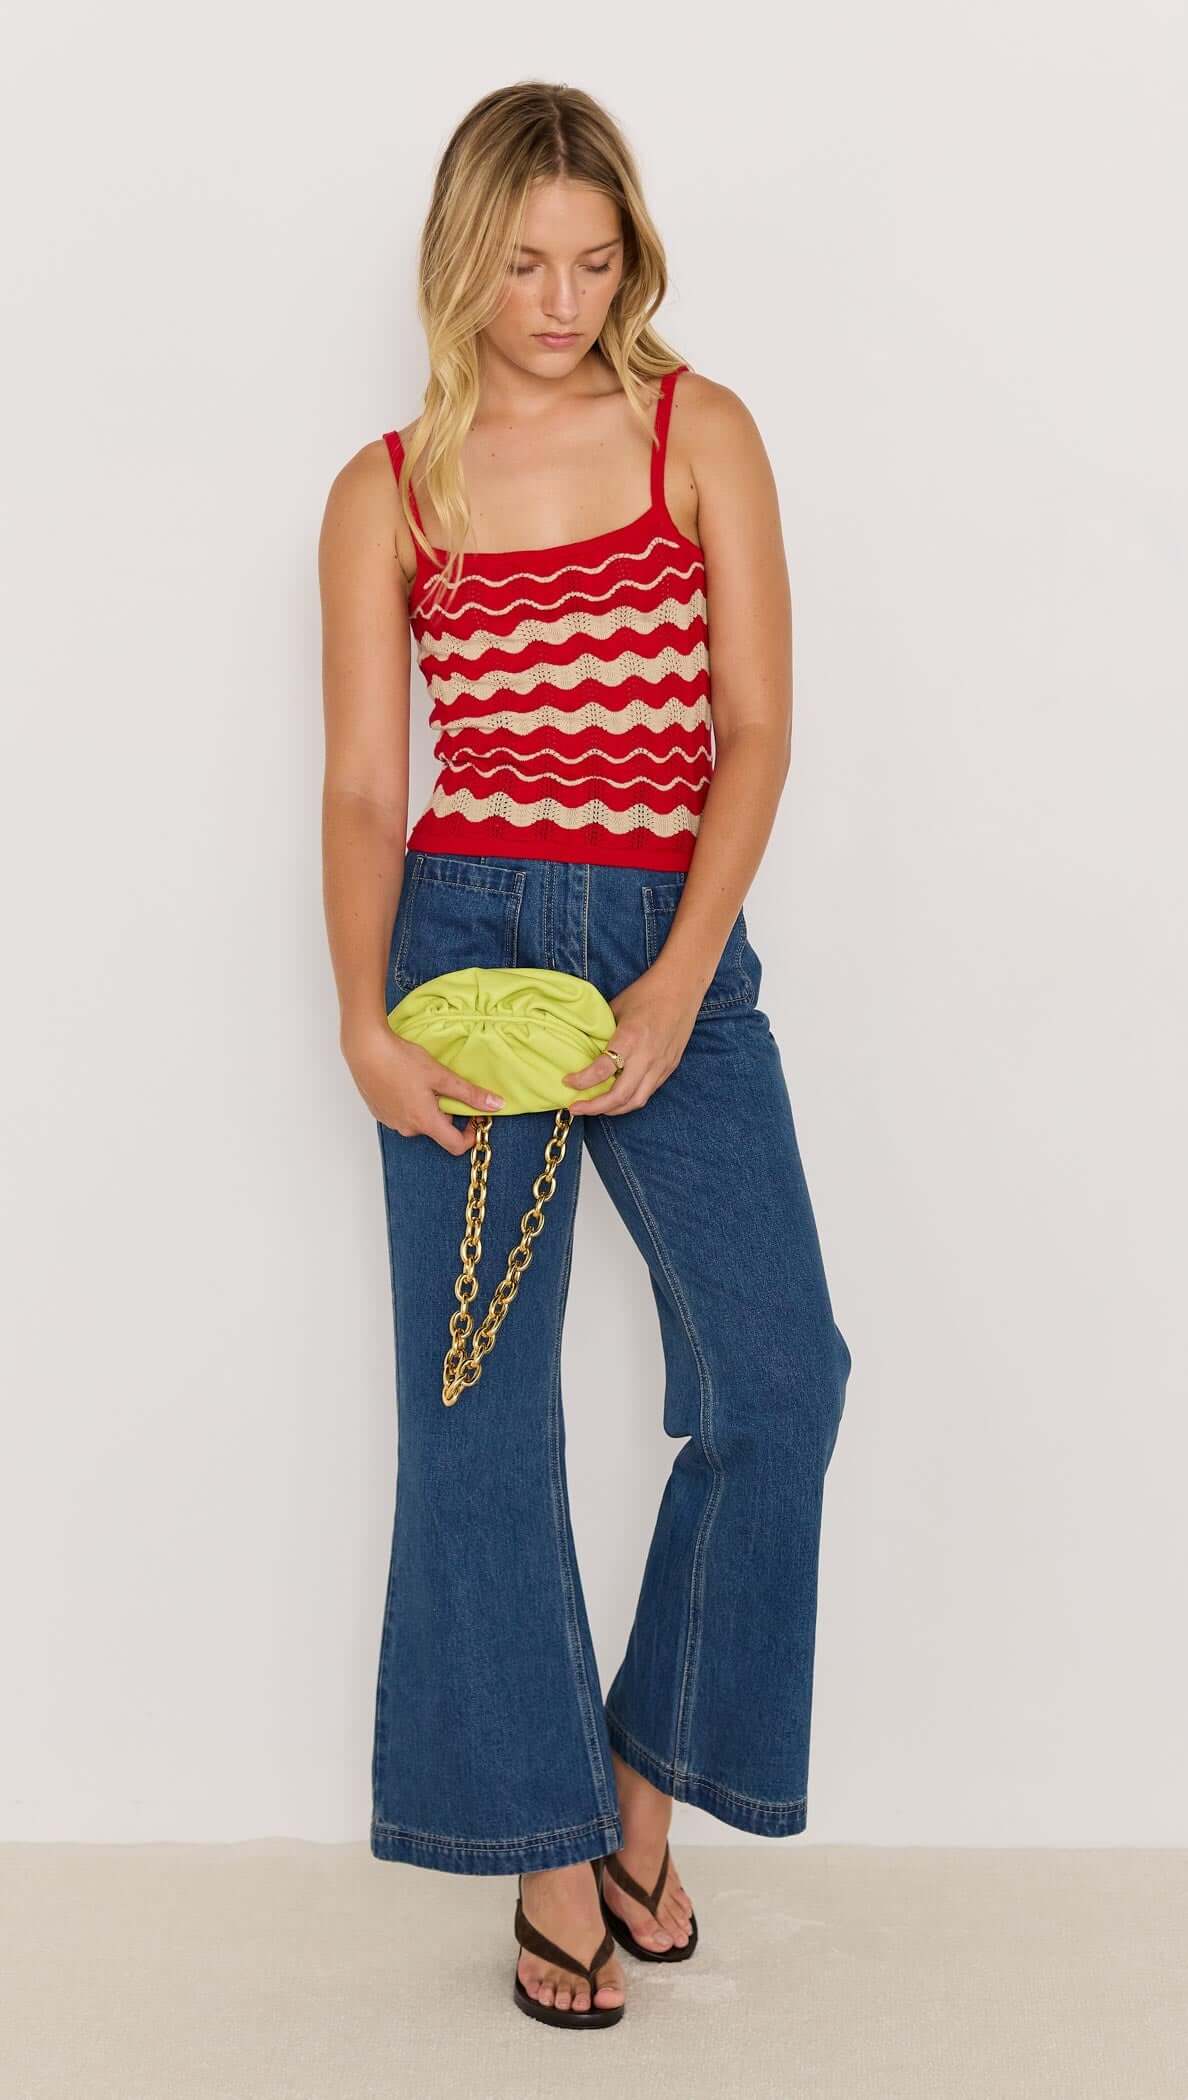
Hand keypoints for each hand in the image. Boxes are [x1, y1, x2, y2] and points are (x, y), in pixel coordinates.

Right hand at [344, 1020, 504, 1154]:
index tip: (474, 1118)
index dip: (470, 1135)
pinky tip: (405, 1082)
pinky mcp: (380, 1112)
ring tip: (422, 1080)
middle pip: (437, 1129)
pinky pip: (403, 1114)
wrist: (366, 1050)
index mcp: (425, 1122)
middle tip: (443, 1085)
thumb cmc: (401, 1061)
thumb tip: (496, 1105)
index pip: (455, 1145)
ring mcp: (391, 1121)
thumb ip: (469, 1094)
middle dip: (446, 1111)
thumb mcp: (441, 1076)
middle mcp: (407, 1128)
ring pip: (419, 1120)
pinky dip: (410, 1102)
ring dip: (427, 1106)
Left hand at [562, 969, 701, 1116]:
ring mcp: (661, 1065)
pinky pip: (648, 1092)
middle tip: (576, 1107)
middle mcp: (647, 1056)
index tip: (567, 1081)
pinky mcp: (669, 1068)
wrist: (682, 987)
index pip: (602, 1071)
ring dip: (612, 1110)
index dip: (581, 1081)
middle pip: (619, 1096)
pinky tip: (617, 1098)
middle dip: (594, 1107)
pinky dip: (629, 1100)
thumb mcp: (617, 1009)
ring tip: (595, 1108)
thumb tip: (584, 1047)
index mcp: (630, 1038)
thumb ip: (602, 1032)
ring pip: (635, 1101)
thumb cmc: (647, 992)